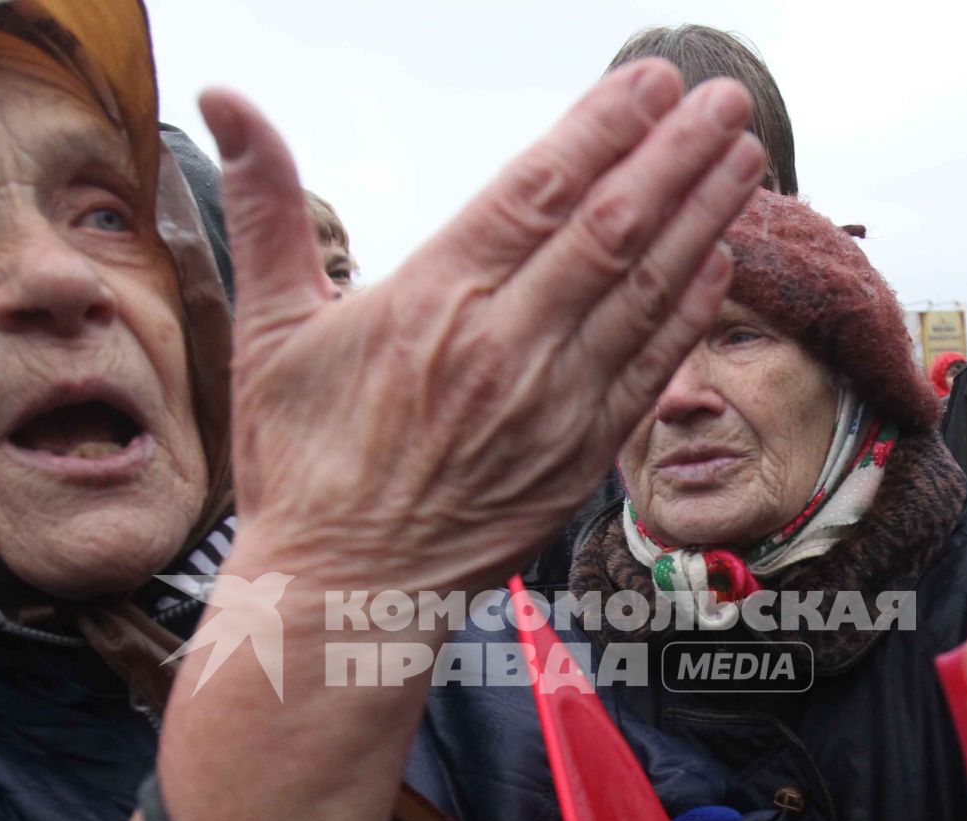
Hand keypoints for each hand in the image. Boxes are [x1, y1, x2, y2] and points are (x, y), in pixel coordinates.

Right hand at [198, 61, 764, 591]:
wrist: (344, 594)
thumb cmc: (303, 466)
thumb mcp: (268, 330)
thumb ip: (264, 209)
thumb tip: (222, 98)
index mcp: (432, 300)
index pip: (538, 190)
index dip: (603, 128)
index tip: (652, 81)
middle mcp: (505, 347)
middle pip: (612, 230)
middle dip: (677, 155)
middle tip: (725, 99)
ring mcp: (554, 408)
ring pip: (647, 293)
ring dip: (704, 218)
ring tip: (744, 154)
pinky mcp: (580, 461)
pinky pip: (650, 371)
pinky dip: (690, 313)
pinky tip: (722, 261)